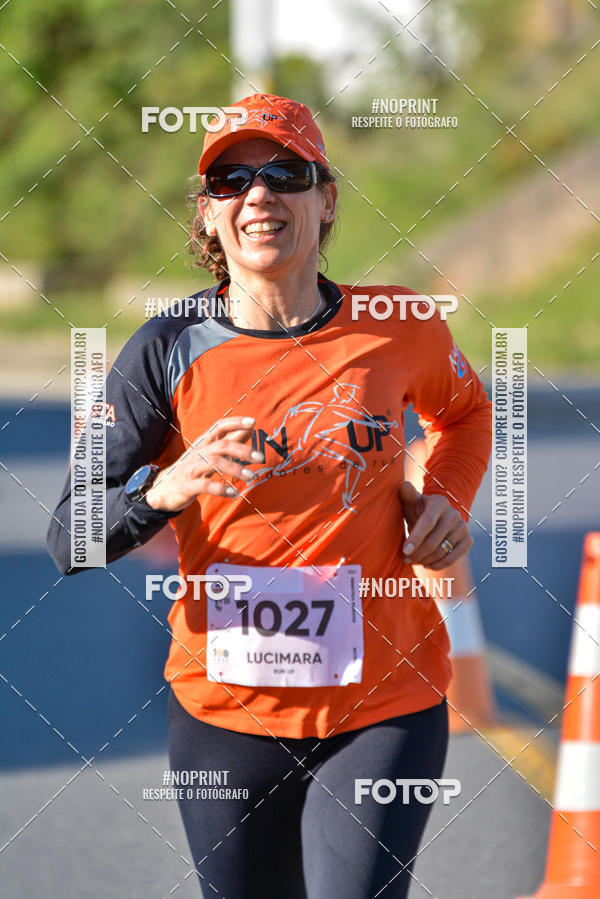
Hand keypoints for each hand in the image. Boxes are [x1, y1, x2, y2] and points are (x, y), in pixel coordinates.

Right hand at [145, 416, 262, 512]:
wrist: (162, 489)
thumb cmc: (191, 468)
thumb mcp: (208, 452)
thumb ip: (229, 440)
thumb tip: (250, 428)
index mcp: (203, 443)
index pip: (219, 426)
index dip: (235, 422)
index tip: (253, 422)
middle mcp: (198, 452)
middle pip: (221, 445)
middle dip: (242, 450)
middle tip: (260, 457)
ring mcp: (192, 468)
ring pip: (214, 463)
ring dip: (235, 469)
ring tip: (251, 477)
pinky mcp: (187, 485)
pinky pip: (205, 485)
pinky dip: (220, 488)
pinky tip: (233, 492)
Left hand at [399, 481, 472, 569]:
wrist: (437, 518)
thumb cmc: (419, 510)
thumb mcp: (412, 502)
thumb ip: (407, 494)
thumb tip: (404, 486)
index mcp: (439, 503)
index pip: (427, 523)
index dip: (416, 538)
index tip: (404, 551)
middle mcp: (454, 514)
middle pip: (433, 541)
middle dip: (417, 553)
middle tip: (405, 559)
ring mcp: (463, 527)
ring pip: (442, 551)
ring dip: (425, 560)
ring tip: (413, 561)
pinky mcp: (468, 540)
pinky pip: (453, 558)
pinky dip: (439, 565)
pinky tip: (427, 565)